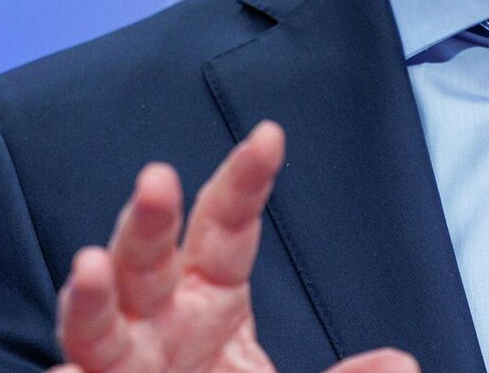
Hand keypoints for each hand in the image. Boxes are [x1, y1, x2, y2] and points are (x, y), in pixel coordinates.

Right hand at [50, 121, 417, 372]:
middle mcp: (155, 321)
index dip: (245, 181)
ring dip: (87, 294)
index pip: (226, 226)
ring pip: (95, 321)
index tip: (268, 137)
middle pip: (147, 258)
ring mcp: (120, 361)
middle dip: (149, 220)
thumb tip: (401, 364)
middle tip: (158, 180)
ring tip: (89, 268)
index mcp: (208, 300)